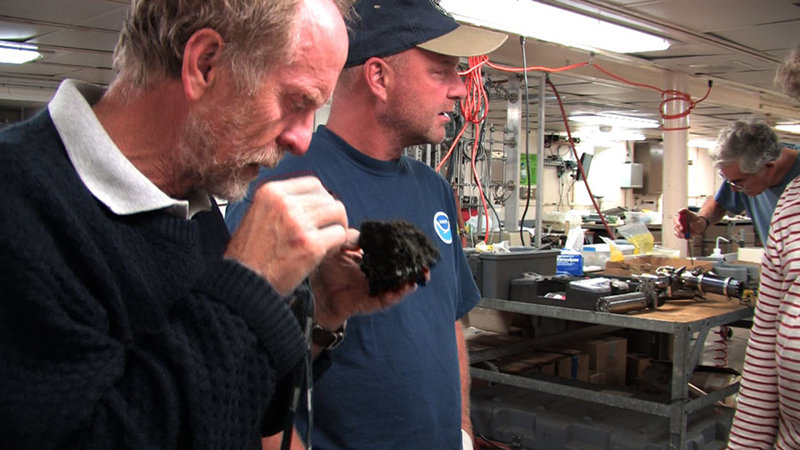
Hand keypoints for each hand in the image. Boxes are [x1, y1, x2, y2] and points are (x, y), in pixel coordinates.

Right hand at [225, 176, 347, 295]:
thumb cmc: (249, 256)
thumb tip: (317, 201)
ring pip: (338, 213)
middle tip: (322, 234)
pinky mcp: (310, 244)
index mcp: (271, 191)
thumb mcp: (257, 216)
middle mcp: (284, 202)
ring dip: (335, 229)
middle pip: (328, 198)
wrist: (243, 284)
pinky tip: (323, 255)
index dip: (320, 201)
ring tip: (324, 244)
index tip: (317, 217)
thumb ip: (283, 205)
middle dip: (329, 217)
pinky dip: (337, 246)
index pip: (313, 184)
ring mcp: (298, 223)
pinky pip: (340, 235)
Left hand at [310, 228, 420, 329]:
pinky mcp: (366, 303)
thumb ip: (349, 238)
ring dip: (409, 283)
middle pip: (398, 272)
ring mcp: (371, 290)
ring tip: (419, 277)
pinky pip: (383, 301)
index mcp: (369, 260)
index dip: (404, 251)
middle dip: (414, 269)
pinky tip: (402, 289)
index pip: (389, 254)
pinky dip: (395, 296)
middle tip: (426, 264)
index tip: (416, 246)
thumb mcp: (335, 247)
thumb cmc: (322, 268)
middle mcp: (373, 275)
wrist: (311, 290)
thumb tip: (363, 238)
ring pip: (396, 287)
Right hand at [673, 208, 704, 239]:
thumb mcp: (692, 215)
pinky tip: (685, 237)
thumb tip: (679, 211)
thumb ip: (686, 211)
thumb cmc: (696, 219)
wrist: (699, 225)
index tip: (682, 228)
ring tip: (684, 236)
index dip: (678, 224)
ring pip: (676, 231)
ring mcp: (679, 228)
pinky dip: (681, 236)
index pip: (676, 220)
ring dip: (679, 234)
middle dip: (679, 231)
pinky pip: (678, 235)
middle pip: (676, 227)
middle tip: (683, 234)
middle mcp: (678, 223)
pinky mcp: (680, 232)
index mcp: (679, 217)